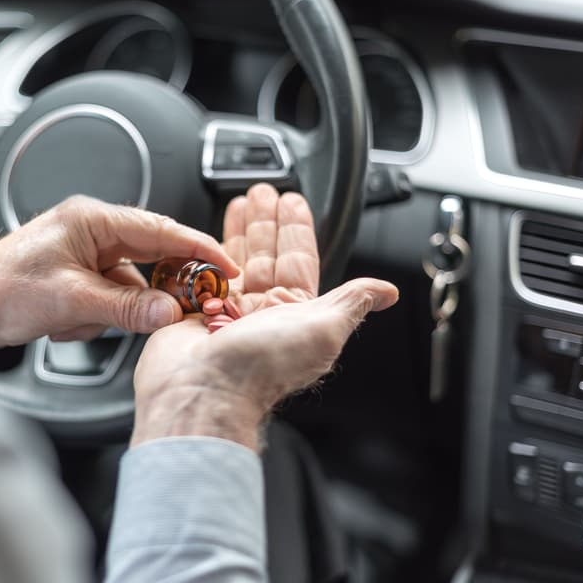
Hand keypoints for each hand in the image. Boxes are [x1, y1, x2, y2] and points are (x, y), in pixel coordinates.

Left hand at [0, 196, 239, 351]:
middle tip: (178, 309)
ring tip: (77, 319)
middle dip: (154, 289)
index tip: (227, 267)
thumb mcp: (71, 302)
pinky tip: (66, 324)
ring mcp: (83, 255)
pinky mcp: (76, 278)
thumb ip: (126, 308)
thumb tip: (170, 311)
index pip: (161, 230)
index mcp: (92, 220)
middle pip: (150, 257)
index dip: (199, 249)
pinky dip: (97, 317)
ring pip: (130, 285)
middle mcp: (91, 232)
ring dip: (113, 310)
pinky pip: (109, 299)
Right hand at [132, 184, 398, 451]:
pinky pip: (201, 277)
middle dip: (266, 222)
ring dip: (239, 231)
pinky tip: (206, 235)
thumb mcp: (324, 327)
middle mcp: (262, 314)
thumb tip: (388, 291)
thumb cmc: (263, 366)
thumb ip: (353, 301)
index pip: (300, 261)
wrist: (204, 390)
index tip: (292, 202)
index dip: (298, 230)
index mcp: (295, 315)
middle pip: (266, 256)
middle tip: (263, 193)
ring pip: (234, 262)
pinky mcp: (195, 315)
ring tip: (239, 202)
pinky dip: (204, 254)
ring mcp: (227, 314)